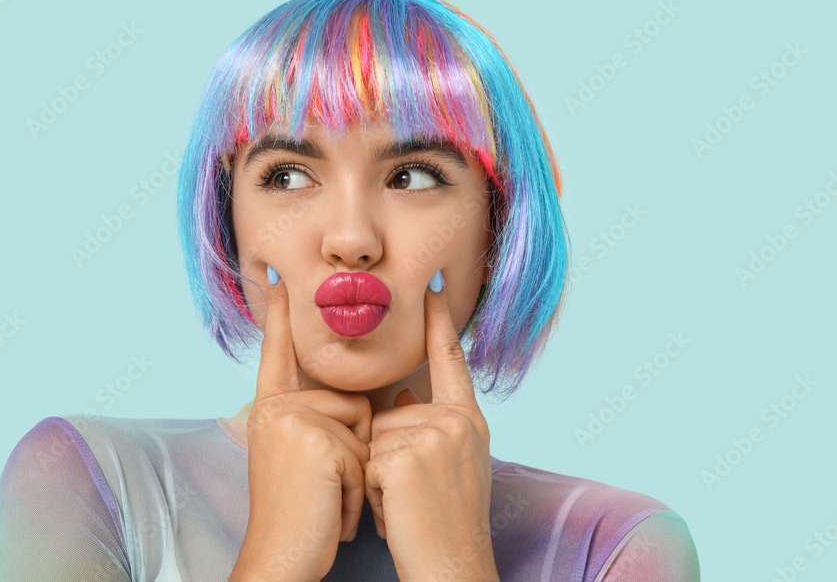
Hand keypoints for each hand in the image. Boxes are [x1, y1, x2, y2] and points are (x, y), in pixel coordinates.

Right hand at [231, 269, 372, 581]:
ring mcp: (293, 420)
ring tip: (328, 499)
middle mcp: (276, 408)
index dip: (278, 317)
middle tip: (323, 491)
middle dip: (354, 452)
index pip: (279, 354)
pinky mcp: (313, 439)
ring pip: (362, 425)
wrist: (281, 557)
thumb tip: (358, 403)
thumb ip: (315, 423)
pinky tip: (331, 508)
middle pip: (351, 401)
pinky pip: (363, 451)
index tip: (278, 278)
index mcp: (271, 410)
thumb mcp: (299, 458)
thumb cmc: (299, 515)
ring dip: (357, 472)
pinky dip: (358, 488)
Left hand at [363, 271, 499, 581]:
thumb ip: (434, 426)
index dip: (440, 321)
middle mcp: (456, 422)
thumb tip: (403, 395)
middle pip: (393, 413)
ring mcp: (433, 438)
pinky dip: (372, 491)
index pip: (450, 360)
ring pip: (376, 437)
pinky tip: (396, 511)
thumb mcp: (455, 466)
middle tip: (415, 495)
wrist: (452, 567)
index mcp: (469, 420)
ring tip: (407, 505)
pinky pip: (367, 460)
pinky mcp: (405, 457)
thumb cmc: (448, 523)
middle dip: (388, 456)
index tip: (432, 282)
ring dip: (379, 476)